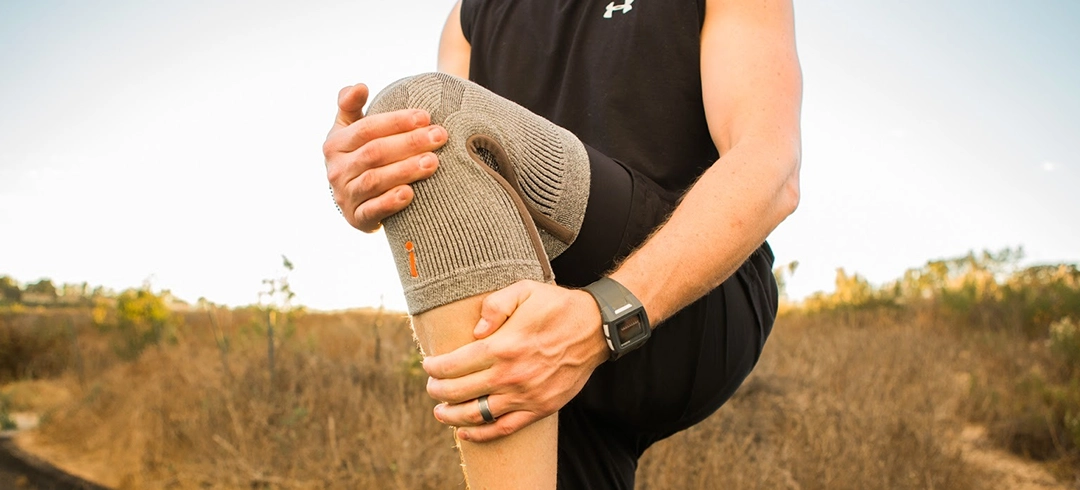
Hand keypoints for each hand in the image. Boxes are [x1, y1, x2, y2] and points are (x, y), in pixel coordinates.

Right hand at [322, 83, 447, 231]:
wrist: (354, 199)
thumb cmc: (358, 155)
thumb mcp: (349, 128)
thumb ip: (351, 105)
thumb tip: (360, 86)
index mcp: (335, 144)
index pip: (366, 129)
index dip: (396, 122)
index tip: (426, 116)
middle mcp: (336, 170)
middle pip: (374, 153)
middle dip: (409, 143)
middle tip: (439, 136)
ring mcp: (345, 196)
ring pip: (375, 180)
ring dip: (405, 170)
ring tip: (433, 162)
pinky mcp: (356, 218)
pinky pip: (373, 211)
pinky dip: (391, 202)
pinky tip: (411, 193)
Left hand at [422, 280, 609, 441]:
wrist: (595, 328)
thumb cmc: (556, 306)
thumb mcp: (524, 289)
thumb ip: (494, 305)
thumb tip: (474, 330)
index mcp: (503, 346)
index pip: (454, 364)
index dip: (434, 368)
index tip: (428, 365)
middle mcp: (511, 375)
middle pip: (459, 392)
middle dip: (437, 391)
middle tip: (431, 387)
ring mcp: (525, 395)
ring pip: (477, 414)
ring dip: (452, 415)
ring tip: (440, 411)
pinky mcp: (539, 408)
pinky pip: (503, 428)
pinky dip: (481, 434)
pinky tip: (465, 431)